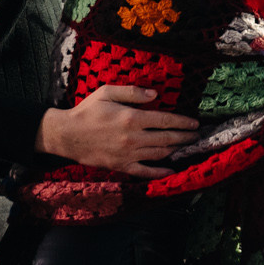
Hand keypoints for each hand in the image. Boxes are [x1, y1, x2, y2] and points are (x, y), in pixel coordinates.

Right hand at [36, 85, 196, 176]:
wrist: (66, 135)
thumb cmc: (87, 110)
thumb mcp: (107, 92)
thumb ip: (132, 92)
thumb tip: (155, 94)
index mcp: (131, 118)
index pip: (165, 120)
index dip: (182, 122)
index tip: (194, 123)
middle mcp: (133, 138)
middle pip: (167, 139)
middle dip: (185, 137)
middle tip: (197, 136)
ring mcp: (128, 154)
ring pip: (159, 154)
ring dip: (176, 151)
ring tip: (187, 147)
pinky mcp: (121, 166)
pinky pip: (144, 172)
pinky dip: (159, 172)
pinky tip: (171, 170)